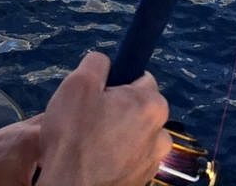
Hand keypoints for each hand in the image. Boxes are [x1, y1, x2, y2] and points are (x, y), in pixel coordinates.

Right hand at [38, 51, 170, 185]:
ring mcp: (153, 161)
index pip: (141, 78)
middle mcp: (161, 133)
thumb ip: (96, 63)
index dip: (117, 82)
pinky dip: (116, 157)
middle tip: (89, 118)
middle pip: (140, 108)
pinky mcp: (141, 181)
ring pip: (135, 135)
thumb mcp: (78, 84)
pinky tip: (94, 160)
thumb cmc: (75, 137)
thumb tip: (103, 62)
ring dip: (119, 135)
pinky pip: (130, 159)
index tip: (99, 93)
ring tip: (90, 143)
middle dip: (118, 109)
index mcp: (152, 104)